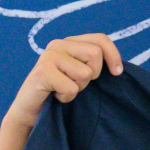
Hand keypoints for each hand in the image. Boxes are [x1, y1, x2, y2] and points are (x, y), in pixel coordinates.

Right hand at [6, 34, 123, 129]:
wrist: (31, 110)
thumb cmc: (60, 91)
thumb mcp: (80, 73)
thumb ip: (94, 63)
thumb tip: (118, 67)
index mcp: (70, 42)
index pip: (100, 39)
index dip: (113, 55)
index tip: (117, 73)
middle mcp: (58, 44)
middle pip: (95, 54)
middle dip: (92, 75)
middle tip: (75, 83)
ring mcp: (49, 56)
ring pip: (85, 73)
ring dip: (79, 87)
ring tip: (63, 89)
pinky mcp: (42, 72)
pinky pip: (72, 87)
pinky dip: (67, 97)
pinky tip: (55, 95)